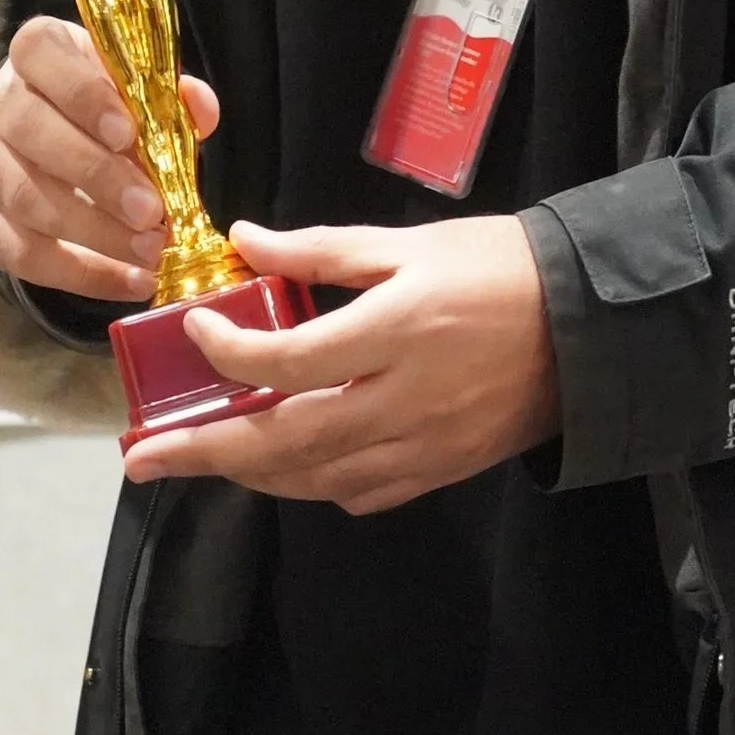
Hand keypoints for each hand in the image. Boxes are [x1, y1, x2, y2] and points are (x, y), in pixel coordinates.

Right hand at [0, 16, 219, 305]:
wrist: (57, 147)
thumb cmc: (106, 111)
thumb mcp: (138, 91)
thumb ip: (171, 98)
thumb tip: (198, 107)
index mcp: (36, 52)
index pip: (40, 53)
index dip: (82, 93)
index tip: (128, 133)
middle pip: (30, 130)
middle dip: (95, 175)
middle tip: (151, 210)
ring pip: (23, 196)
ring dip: (92, 231)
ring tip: (150, 251)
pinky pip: (20, 253)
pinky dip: (80, 274)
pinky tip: (130, 282)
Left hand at [120, 214, 559, 514]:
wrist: (592, 327)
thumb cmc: (498, 269)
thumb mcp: (406, 244)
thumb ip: (318, 252)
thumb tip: (242, 241)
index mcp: (394, 333)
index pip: (287, 361)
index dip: (228, 353)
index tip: (193, 332)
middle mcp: (403, 401)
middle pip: (284, 442)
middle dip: (205, 453)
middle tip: (142, 459)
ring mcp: (423, 446)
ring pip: (314, 479)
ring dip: (250, 472)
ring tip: (201, 458)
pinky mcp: (440, 470)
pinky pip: (359, 493)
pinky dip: (310, 484)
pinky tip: (284, 464)